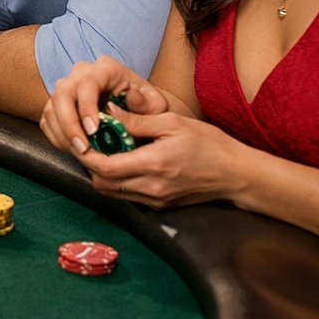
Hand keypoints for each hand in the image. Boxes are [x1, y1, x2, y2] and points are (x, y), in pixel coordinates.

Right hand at [40, 56, 170, 154]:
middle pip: (62, 95)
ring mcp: (66, 88)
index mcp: (105, 69)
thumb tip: (127, 99)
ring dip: (62, 133)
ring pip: (51, 108)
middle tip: (82, 148)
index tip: (93, 131)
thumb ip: (147, 103)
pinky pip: (47, 120)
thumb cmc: (148, 108)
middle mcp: (81, 74)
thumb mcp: (156, 105)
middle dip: (69, 124)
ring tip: (79, 152)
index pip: (87, 84)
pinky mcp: (57, 105)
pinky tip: (71, 148)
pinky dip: (56, 136)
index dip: (86, 107)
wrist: (138, 112)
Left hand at [70, 108, 249, 208]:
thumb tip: (107, 111)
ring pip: (112, 192)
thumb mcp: (173, 123)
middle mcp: (151, 187)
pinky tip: (124, 163)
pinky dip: (117, 182)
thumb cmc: (210, 144)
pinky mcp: (160, 206)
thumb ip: (137, 120)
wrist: (237, 174)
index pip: (103, 167)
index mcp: (154, 164)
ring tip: (106, 152)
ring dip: (102, 174)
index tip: (80, 139)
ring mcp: (155, 200)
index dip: (85, 155)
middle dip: (89, 164)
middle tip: (90, 144)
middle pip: (102, 183)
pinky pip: (127, 196)